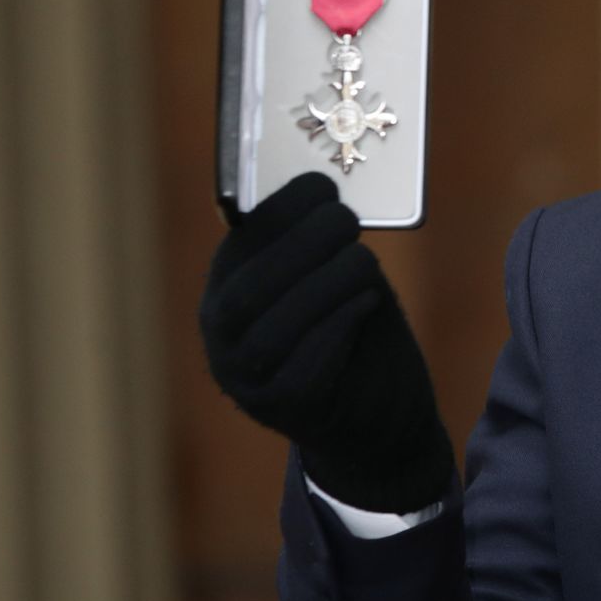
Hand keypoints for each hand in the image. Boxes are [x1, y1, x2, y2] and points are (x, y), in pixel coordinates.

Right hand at [199, 173, 452, 512]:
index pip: (238, 244)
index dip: (279, 210)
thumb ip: (320, 246)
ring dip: (324, 285)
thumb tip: (331, 197)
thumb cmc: (353, 330)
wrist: (377, 415)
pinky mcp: (284, 409)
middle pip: (247, 289)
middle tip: (347, 220)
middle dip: (301, 245)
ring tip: (363, 264)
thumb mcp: (332, 276)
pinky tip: (365, 304)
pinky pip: (303, 369)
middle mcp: (224, 335)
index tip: (321, 185)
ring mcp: (247, 378)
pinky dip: (337, 328)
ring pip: (271, 331)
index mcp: (227, 287)